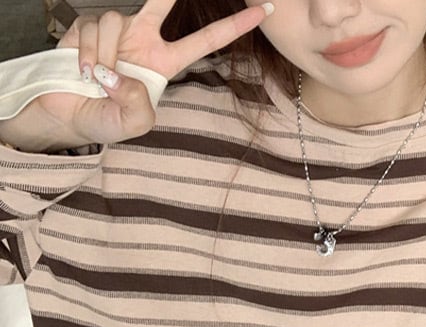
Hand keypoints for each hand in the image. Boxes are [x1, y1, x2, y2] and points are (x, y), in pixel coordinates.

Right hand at [2, 0, 267, 149]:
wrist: (68, 114)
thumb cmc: (107, 119)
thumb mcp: (134, 123)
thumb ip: (139, 104)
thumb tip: (122, 75)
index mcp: (164, 62)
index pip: (205, 40)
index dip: (233, 25)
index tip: (262, 9)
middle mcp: (143, 39)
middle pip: (161, 1)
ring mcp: (117, 30)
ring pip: (117, 21)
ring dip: (105, 56)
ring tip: (97, 81)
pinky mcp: (88, 25)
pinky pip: (93, 29)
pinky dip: (87, 55)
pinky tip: (83, 73)